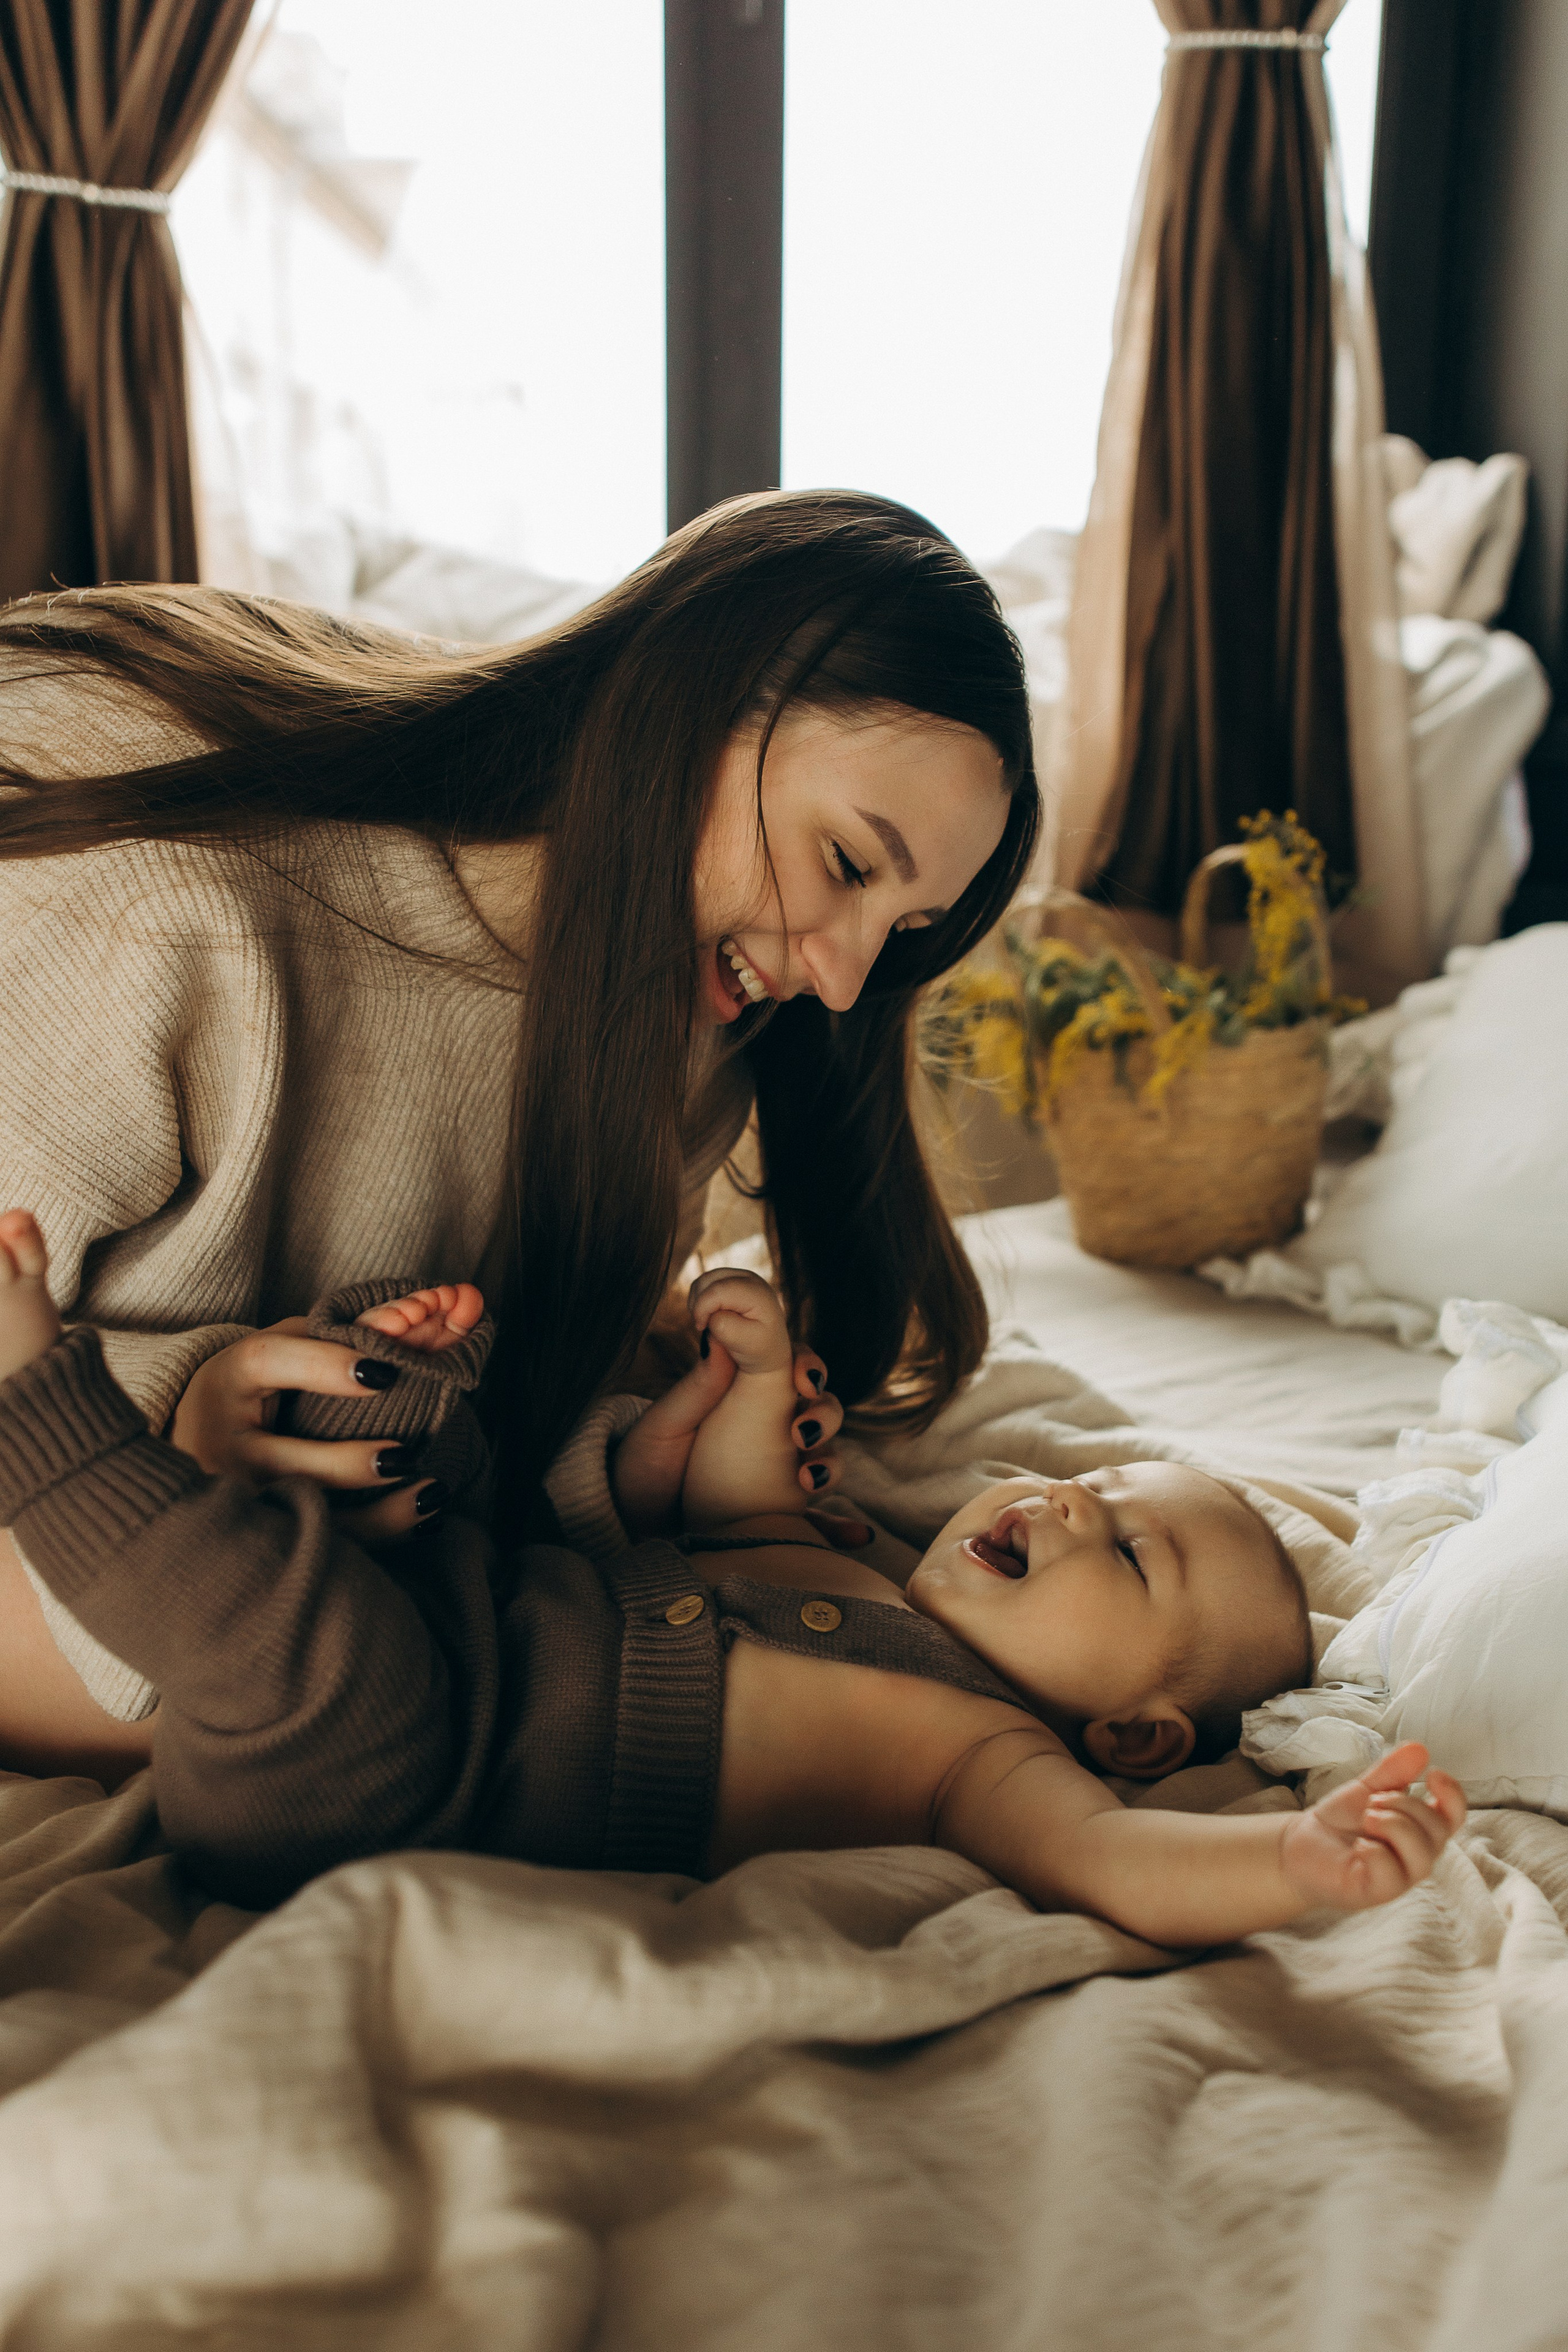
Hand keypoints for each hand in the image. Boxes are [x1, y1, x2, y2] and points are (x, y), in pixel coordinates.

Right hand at [170, 1320, 440, 1539]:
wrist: (192, 1439)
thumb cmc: (253, 1385)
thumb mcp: (279, 1348)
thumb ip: (335, 1335)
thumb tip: (410, 1323)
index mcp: (229, 1379)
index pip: (269, 1363)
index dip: (326, 1366)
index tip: (386, 1372)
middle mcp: (223, 1443)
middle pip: (281, 1461)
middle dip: (345, 1465)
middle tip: (405, 1457)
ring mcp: (237, 1496)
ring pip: (305, 1516)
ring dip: (375, 1516)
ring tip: (432, 1494)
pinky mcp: (259, 1533)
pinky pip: (322, 1543)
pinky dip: (378, 1535)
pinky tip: (425, 1521)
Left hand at [611, 1330, 850, 1535]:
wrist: (626, 1525)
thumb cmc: (642, 1467)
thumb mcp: (664, 1427)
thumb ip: (697, 1387)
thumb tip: (720, 1333)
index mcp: (743, 1398)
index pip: (790, 1369)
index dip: (807, 1367)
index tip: (802, 1379)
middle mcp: (768, 1431)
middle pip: (819, 1408)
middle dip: (825, 1413)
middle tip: (803, 1430)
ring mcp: (778, 1474)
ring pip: (826, 1456)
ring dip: (831, 1463)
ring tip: (809, 1481)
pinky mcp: (778, 1518)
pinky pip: (817, 1522)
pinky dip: (841, 1528)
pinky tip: (857, 1536)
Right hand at [687, 1266, 792, 1373]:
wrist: (770, 1348)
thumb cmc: (758, 1347)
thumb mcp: (745, 1343)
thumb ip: (724, 1326)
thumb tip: (711, 1313)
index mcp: (757, 1293)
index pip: (718, 1290)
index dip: (702, 1307)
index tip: (701, 1328)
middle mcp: (750, 1279)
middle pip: (708, 1280)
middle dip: (698, 1303)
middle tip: (702, 1326)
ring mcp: (741, 1276)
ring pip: (704, 1279)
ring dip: (697, 1300)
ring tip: (705, 1321)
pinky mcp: (732, 1280)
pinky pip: (706, 1282)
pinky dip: (700, 1297)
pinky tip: (707, 1314)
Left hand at [1279, 1742, 1465, 1912]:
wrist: (1300, 1845)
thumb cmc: (1341, 1821)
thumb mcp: (1367, 1789)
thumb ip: (1393, 1772)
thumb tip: (1419, 1748)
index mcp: (1420, 1830)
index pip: (1454, 1817)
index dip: (1453, 1795)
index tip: (1433, 1774)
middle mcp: (1416, 1856)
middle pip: (1437, 1830)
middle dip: (1406, 1805)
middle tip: (1372, 1801)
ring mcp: (1399, 1878)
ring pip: (1421, 1856)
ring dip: (1393, 1825)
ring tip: (1367, 1817)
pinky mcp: (1376, 1891)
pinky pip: (1392, 1874)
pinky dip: (1374, 1852)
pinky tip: (1358, 1845)